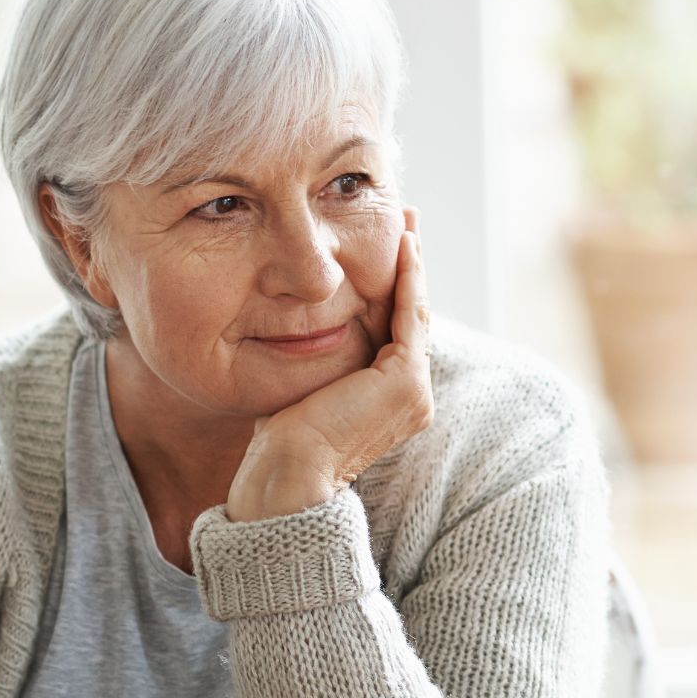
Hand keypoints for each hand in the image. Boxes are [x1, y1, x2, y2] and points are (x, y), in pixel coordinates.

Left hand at [225, 206, 432, 521]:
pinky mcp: (405, 381)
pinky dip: (409, 278)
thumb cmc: (280, 443)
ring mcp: (414, 391)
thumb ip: (314, 359)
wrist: (288, 476)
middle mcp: (412, 397)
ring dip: (413, 263)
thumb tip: (293, 327)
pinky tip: (405, 246)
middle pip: (413, 315)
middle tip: (407, 222)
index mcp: (392, 400)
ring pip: (416, 311)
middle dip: (410, 266)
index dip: (395, 286)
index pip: (397, 331)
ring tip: (408, 223)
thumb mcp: (303, 386)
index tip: (389, 248)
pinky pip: (410, 316)